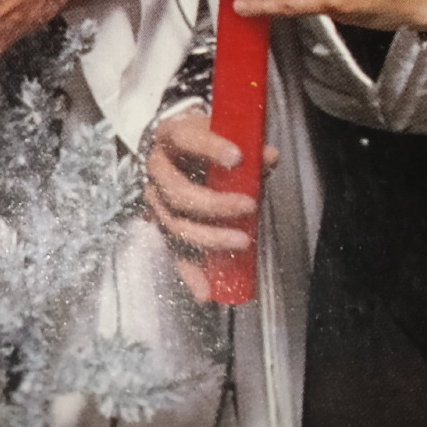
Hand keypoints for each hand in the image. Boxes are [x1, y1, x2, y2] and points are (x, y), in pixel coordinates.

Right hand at [144, 110, 278, 302]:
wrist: (178, 148)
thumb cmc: (205, 140)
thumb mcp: (223, 135)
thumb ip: (249, 147)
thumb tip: (270, 157)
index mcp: (171, 136)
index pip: (186, 139)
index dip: (209, 148)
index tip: (238, 157)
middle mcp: (157, 169)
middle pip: (178, 192)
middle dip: (215, 204)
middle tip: (249, 205)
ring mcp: (156, 199)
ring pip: (176, 225)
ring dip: (210, 238)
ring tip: (242, 241)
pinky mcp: (162, 226)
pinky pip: (174, 252)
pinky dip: (190, 274)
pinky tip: (205, 292)